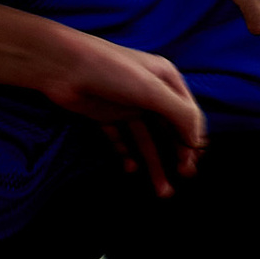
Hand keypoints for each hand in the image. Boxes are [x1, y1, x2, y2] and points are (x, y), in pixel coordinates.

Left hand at [25, 32, 206, 196]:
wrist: (62, 66)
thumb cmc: (111, 70)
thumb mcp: (152, 90)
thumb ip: (180, 115)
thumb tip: (197, 141)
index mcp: (166, 79)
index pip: (187, 114)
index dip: (192, 140)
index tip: (190, 164)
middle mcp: (149, 92)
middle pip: (169, 130)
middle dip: (177, 157)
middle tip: (182, 180)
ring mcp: (126, 105)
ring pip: (146, 141)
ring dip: (155, 165)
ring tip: (162, 192)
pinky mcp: (104, 116)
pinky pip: (121, 141)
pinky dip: (127, 155)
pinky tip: (131, 169)